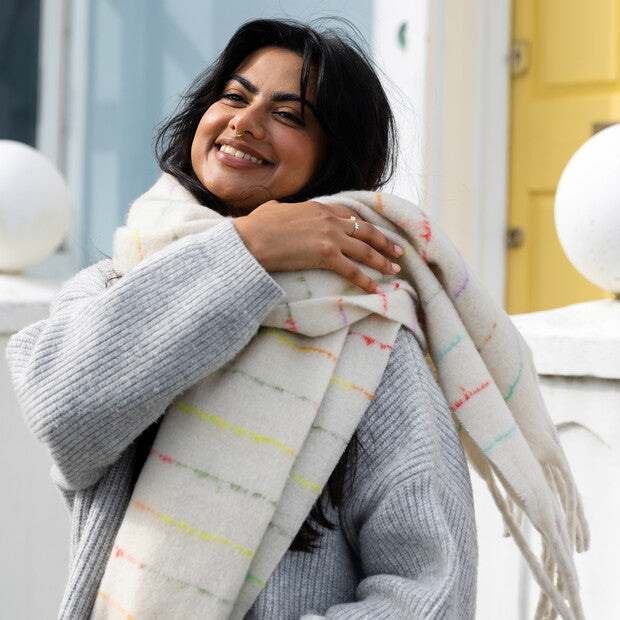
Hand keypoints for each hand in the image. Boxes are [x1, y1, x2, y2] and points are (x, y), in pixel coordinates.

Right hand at [233, 200, 403, 293]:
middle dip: (384, 241)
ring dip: (382, 260)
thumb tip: (276, 209)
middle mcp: (330, 219)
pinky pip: (353, 270)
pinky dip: (366, 280)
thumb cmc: (255, 226)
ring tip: (395, 269)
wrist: (252, 238)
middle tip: (398, 250)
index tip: (374, 232)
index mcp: (318, 207)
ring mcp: (330, 236)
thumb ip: (282, 209)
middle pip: (365, 231)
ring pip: (365, 250)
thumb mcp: (273, 210)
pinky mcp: (327, 255)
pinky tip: (376, 289)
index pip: (350, 215)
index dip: (364, 226)